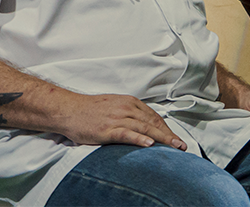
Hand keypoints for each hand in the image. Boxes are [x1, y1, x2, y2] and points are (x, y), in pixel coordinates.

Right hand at [56, 92, 187, 149]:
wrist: (68, 110)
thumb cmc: (90, 110)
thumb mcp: (114, 106)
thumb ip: (129, 113)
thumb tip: (143, 125)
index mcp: (130, 102)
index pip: (154, 116)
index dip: (166, 128)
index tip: (175, 138)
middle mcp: (127, 109)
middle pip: (153, 123)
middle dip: (169, 135)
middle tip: (181, 146)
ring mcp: (117, 118)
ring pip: (144, 128)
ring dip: (161, 138)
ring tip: (173, 147)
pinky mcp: (107, 129)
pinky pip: (126, 134)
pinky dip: (139, 139)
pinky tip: (149, 144)